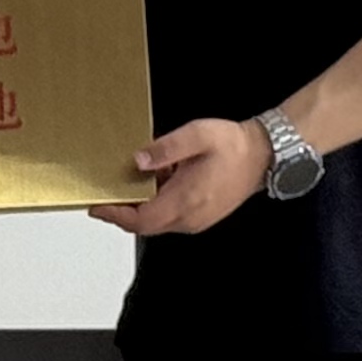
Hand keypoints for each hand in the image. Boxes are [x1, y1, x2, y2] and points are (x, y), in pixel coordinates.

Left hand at [89, 117, 270, 236]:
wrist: (264, 155)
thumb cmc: (234, 146)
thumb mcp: (197, 136)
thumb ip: (165, 148)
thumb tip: (138, 160)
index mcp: (186, 200)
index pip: (141, 220)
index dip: (115, 215)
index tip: (97, 206)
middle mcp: (190, 217)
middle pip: (145, 225)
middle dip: (122, 212)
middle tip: (105, 194)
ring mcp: (196, 220)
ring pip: (157, 221)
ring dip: (140, 206)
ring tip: (130, 182)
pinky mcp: (200, 217)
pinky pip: (170, 216)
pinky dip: (156, 203)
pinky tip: (157, 180)